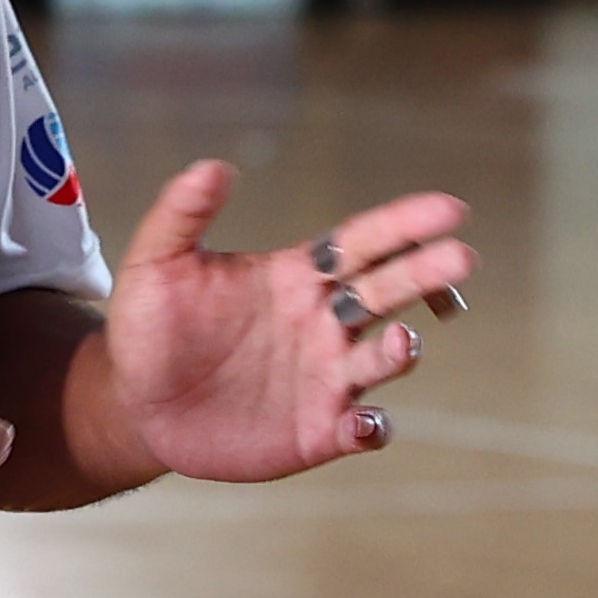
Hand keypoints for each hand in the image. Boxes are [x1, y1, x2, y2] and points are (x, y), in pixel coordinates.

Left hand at [94, 165, 473, 484]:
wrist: (135, 403)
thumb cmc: (149, 327)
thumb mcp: (155, 263)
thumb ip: (182, 213)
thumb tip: (215, 166)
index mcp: (296, 276)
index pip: (363, 242)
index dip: (404, 225)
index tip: (448, 210)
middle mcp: (323, 323)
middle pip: (388, 291)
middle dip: (428, 274)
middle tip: (461, 258)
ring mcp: (325, 378)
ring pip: (384, 359)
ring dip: (402, 350)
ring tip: (400, 341)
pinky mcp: (317, 431)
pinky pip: (363, 429)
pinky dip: (374, 427)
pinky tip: (364, 422)